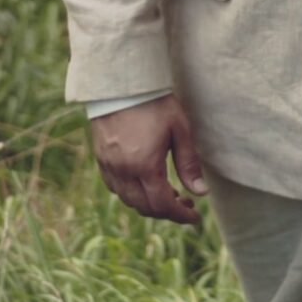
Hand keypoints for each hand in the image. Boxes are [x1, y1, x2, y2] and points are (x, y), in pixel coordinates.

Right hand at [90, 94, 208, 224]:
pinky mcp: (101, 158)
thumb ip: (189, 164)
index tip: (194, 217)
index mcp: (144, 166)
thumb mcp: (179, 130)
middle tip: (185, 204)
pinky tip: (144, 184)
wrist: (122, 84)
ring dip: (149, 204)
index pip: (163, 205)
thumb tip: (200, 193)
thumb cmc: (155, 104)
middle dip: (167, 212)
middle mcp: (123, 171)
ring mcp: (109, 166)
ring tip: (168, 193)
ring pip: (128, 200)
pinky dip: (131, 194)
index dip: (180, 215)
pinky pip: (115, 187)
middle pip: (145, 207)